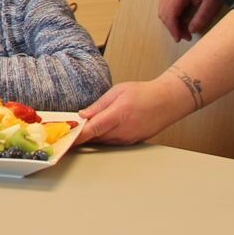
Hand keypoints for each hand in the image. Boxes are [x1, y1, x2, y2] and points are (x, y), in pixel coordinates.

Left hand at [74, 74, 196, 146]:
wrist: (168, 101)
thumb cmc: (144, 93)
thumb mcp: (117, 91)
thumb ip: (99, 105)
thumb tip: (82, 115)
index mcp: (117, 115)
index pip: (92, 130)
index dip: (77, 136)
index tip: (65, 137)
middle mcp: (123, 131)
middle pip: (94, 138)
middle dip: (81, 134)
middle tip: (69, 129)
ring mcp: (128, 139)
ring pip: (102, 141)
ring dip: (92, 136)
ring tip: (86, 126)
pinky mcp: (131, 142)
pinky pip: (112, 142)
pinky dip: (104, 137)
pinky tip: (101, 129)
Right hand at [155, 0, 220, 41]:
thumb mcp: (212, 2)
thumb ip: (202, 17)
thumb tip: (191, 30)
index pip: (170, 13)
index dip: (173, 28)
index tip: (179, 38)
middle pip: (164, 13)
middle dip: (173, 28)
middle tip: (185, 36)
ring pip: (163, 12)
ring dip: (172, 23)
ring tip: (185, 30)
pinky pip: (166, 8)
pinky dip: (172, 18)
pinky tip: (181, 22)